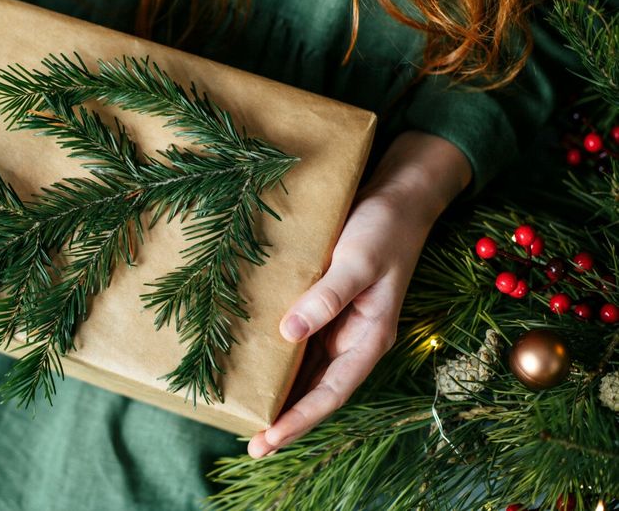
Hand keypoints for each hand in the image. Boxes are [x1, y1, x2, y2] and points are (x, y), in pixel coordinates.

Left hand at [248, 131, 471, 458]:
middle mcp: (352, 340)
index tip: (268, 440)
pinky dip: (276, 360)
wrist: (396, 196)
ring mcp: (337, 326)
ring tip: (244, 415)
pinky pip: (297, 343)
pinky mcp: (321, 306)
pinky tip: (251, 367)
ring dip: (279, 394)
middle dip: (285, 419)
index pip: (330, 393)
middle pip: (315, 391)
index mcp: (369, 338)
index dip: (299, 420)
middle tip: (249, 444)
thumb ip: (326, 297)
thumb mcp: (357, 262)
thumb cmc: (383, 229)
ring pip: (304, 372)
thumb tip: (289, 334)